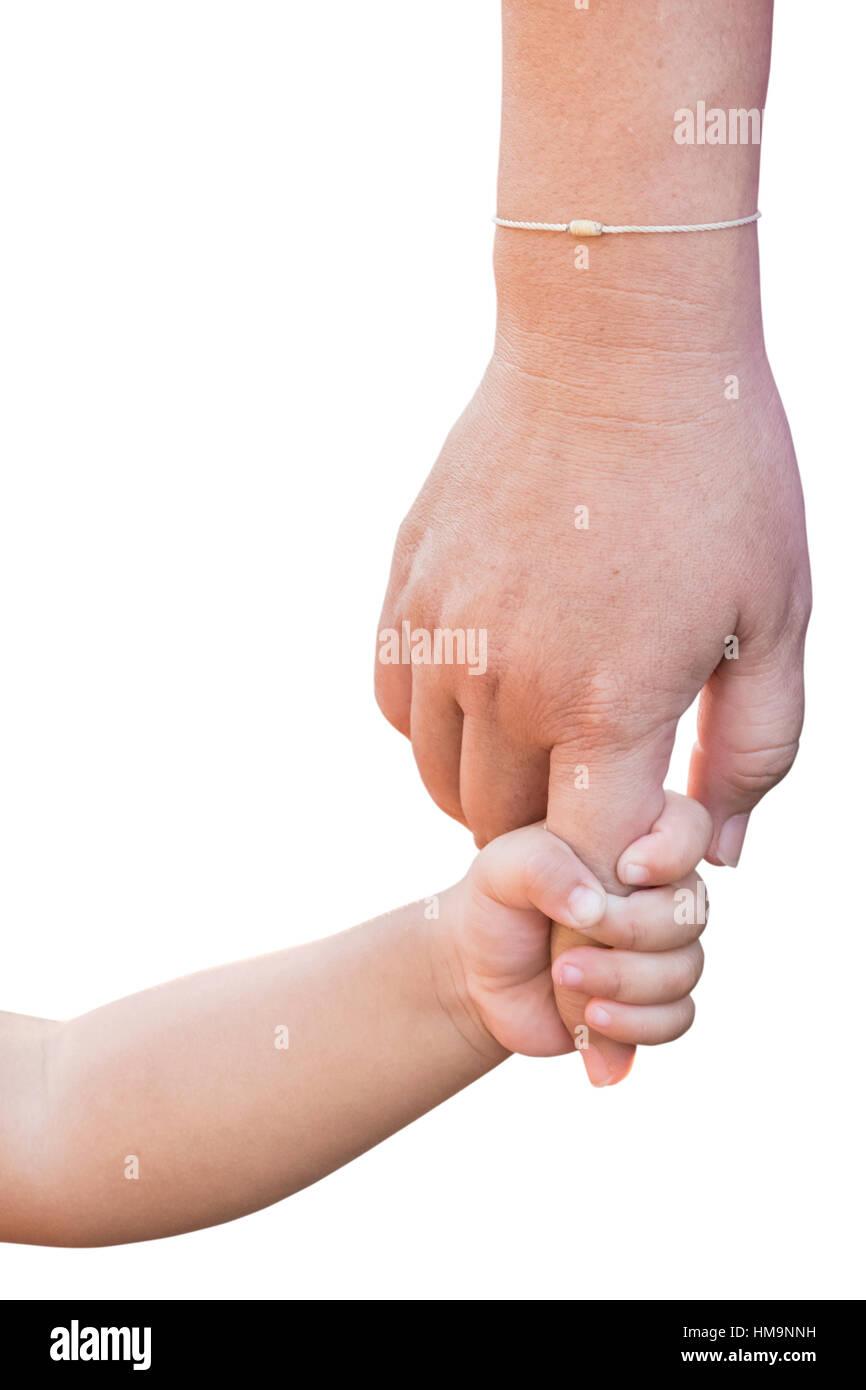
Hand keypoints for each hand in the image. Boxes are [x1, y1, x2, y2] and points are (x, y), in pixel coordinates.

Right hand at [376, 339, 809, 873]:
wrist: (616, 347)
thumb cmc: (721, 480)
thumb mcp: (779, 619)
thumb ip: (754, 752)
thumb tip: (722, 852)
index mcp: (610, 704)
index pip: (588, 863)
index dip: (612, 885)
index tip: (635, 860)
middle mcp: (509, 685)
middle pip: (508, 832)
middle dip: (559, 841)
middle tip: (598, 800)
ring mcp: (445, 636)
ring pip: (442, 782)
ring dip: (494, 792)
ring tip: (547, 752)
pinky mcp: (407, 592)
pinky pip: (399, 708)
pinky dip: (439, 730)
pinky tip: (490, 694)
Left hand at [439, 792, 709, 1079]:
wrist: (479, 972)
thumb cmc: (497, 903)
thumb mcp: (502, 871)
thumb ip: (543, 869)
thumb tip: (593, 906)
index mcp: (633, 839)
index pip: (690, 827)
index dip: (673, 852)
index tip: (625, 870)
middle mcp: (660, 892)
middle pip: (690, 912)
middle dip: (631, 932)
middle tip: (568, 943)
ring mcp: (662, 949)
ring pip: (684, 970)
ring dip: (624, 982)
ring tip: (564, 977)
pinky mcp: (654, 1002)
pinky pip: (677, 1018)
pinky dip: (635, 1024)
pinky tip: (589, 1018)